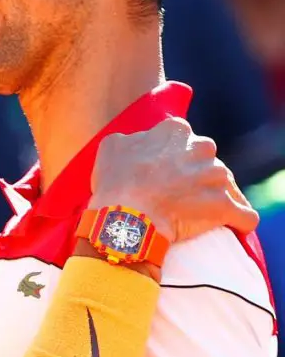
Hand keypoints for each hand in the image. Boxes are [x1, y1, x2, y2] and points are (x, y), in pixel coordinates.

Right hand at [90, 117, 257, 242]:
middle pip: (206, 161)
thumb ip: (133, 139)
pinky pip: (244, 215)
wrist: (126, 219)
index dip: (173, 157)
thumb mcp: (112, 146)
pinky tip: (233, 226)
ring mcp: (216, 176)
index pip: (183, 140)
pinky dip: (239, 220)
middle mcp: (201, 147)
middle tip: (179, 195)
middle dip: (198, 175)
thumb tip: (139, 143)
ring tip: (199, 215)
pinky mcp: (225, 205)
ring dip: (214, 197)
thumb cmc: (115, 184)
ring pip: (224, 186)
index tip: (164, 173)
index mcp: (175, 130)